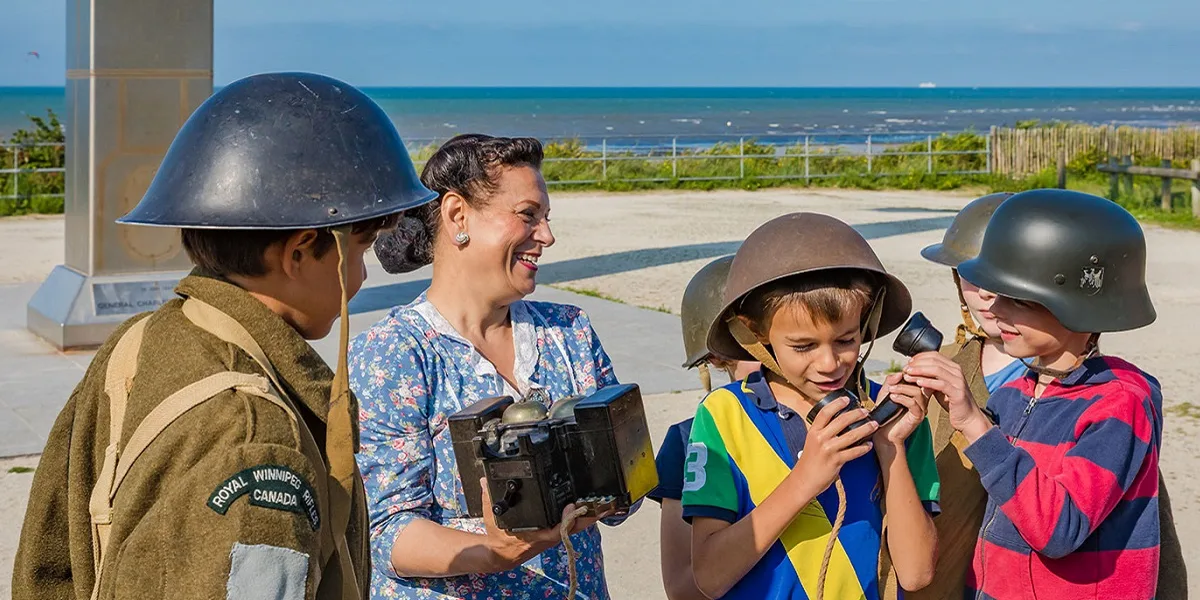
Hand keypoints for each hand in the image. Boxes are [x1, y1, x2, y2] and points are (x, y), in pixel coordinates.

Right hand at [478, 477, 601, 571]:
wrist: (500, 554)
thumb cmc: (499, 536)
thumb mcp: (492, 517)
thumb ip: (489, 497)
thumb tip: (485, 480)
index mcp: (536, 534)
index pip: (556, 529)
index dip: (567, 519)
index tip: (573, 506)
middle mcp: (549, 536)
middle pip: (576, 527)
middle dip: (591, 515)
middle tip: (607, 504)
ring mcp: (555, 535)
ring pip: (578, 526)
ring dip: (591, 515)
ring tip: (607, 503)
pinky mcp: (557, 532)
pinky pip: (573, 524)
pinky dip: (583, 516)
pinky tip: (593, 507)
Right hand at [789, 396, 877, 496]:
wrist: (803, 480)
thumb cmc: (810, 461)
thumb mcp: (812, 442)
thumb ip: (823, 432)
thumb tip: (839, 422)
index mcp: (813, 431)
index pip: (825, 412)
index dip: (837, 403)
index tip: (847, 399)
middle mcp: (820, 438)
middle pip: (841, 420)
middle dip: (856, 414)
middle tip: (866, 411)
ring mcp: (828, 449)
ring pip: (851, 435)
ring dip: (865, 429)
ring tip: (874, 425)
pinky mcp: (835, 461)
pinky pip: (854, 452)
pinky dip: (863, 448)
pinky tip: (869, 445)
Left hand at [872, 371, 928, 446]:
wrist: (883, 432)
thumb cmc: (885, 412)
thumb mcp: (885, 392)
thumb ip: (891, 381)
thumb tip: (899, 373)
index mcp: (916, 392)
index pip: (921, 378)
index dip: (913, 372)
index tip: (903, 370)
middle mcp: (921, 400)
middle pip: (923, 383)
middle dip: (910, 378)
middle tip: (899, 378)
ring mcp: (921, 409)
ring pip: (918, 393)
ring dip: (903, 389)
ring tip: (891, 390)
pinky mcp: (917, 417)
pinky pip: (913, 404)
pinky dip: (902, 398)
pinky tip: (893, 398)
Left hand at [901, 352, 992, 440]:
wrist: (968, 417)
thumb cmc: (952, 401)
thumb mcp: (940, 386)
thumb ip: (931, 377)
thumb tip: (915, 369)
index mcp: (953, 367)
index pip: (935, 355)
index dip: (920, 357)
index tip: (908, 362)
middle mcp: (957, 371)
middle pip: (934, 361)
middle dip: (917, 363)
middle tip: (905, 368)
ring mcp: (958, 381)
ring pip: (937, 370)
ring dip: (920, 371)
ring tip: (908, 374)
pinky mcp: (957, 393)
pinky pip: (941, 384)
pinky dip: (928, 382)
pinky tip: (918, 383)